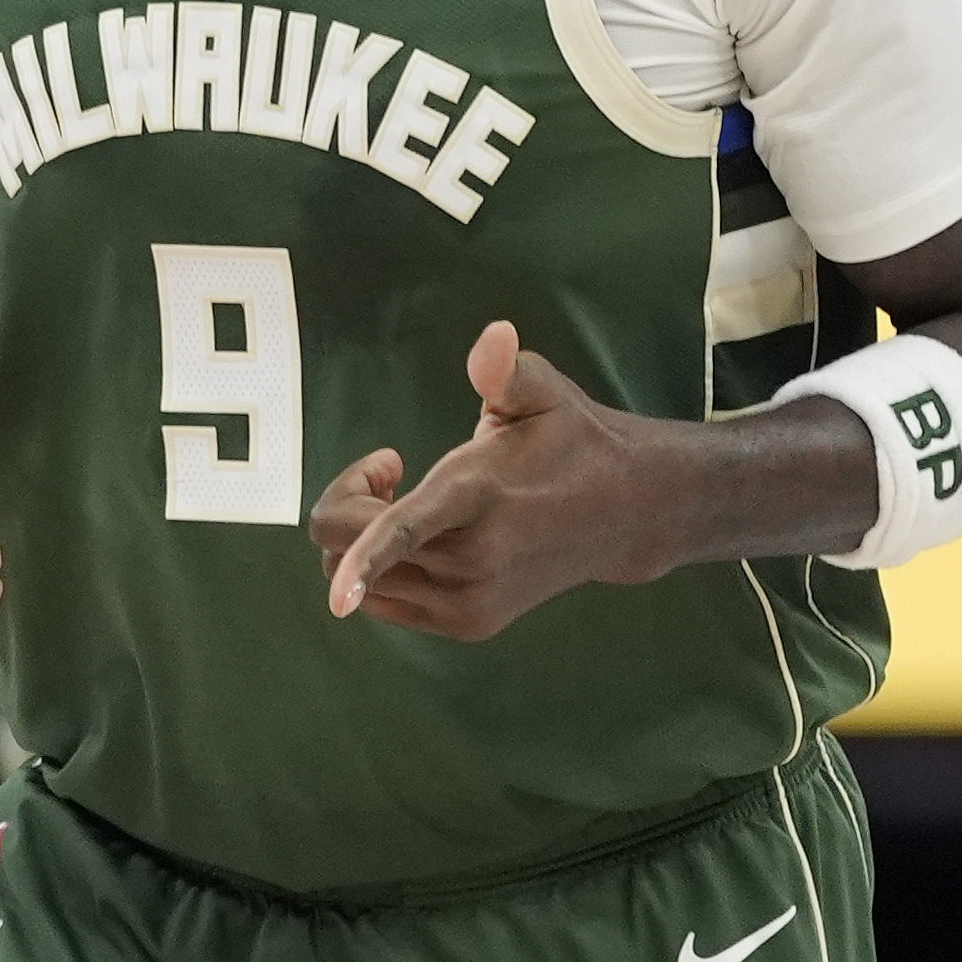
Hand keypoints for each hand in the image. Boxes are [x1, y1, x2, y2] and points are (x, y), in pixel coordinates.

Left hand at [310, 321, 677, 641]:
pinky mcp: (469, 624)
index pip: (406, 531)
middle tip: (389, 468)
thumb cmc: (570, 440)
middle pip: (346, 549)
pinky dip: (380, 570)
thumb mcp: (544, 391)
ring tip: (409, 498)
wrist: (624, 513)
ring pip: (358, 584)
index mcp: (479, 494)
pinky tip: (424, 535)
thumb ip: (507, 369)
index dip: (364, 560)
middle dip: (346, 502)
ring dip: (359, 541)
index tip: (337, 598)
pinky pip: (383, 604)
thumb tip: (495, 337)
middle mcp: (471, 559)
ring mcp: (469, 601)